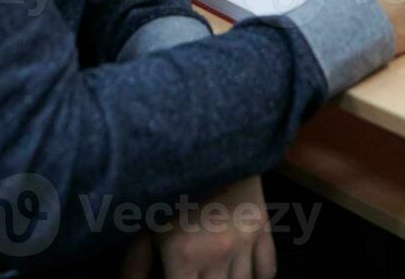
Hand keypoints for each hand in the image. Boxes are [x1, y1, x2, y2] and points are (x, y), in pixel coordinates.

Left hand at [118, 175, 275, 278]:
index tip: (179, 277)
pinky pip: (268, 268)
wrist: (208, 138)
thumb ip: (136, 263)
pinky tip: (245, 274)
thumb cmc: (169, 179)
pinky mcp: (262, 228)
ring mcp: (244, 243)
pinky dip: (259, 276)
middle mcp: (217, 255)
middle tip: (198, 274)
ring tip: (218, 273)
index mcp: (184, 256)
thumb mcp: (146, 219)